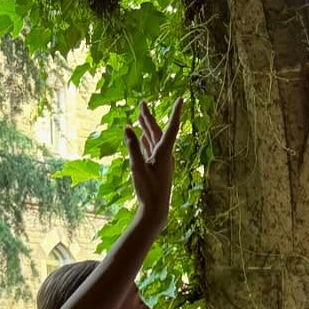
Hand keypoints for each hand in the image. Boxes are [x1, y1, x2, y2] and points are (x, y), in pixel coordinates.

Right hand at [125, 98, 183, 226]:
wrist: (156, 210)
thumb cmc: (148, 190)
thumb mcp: (137, 168)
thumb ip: (132, 147)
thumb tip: (127, 127)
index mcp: (164, 153)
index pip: (172, 128)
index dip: (176, 112)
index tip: (181, 99)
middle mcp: (165, 155)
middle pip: (158, 131)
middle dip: (149, 118)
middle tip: (142, 103)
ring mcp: (161, 161)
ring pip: (154, 140)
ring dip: (147, 128)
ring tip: (140, 115)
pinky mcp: (156, 167)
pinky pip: (151, 149)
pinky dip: (146, 140)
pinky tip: (141, 135)